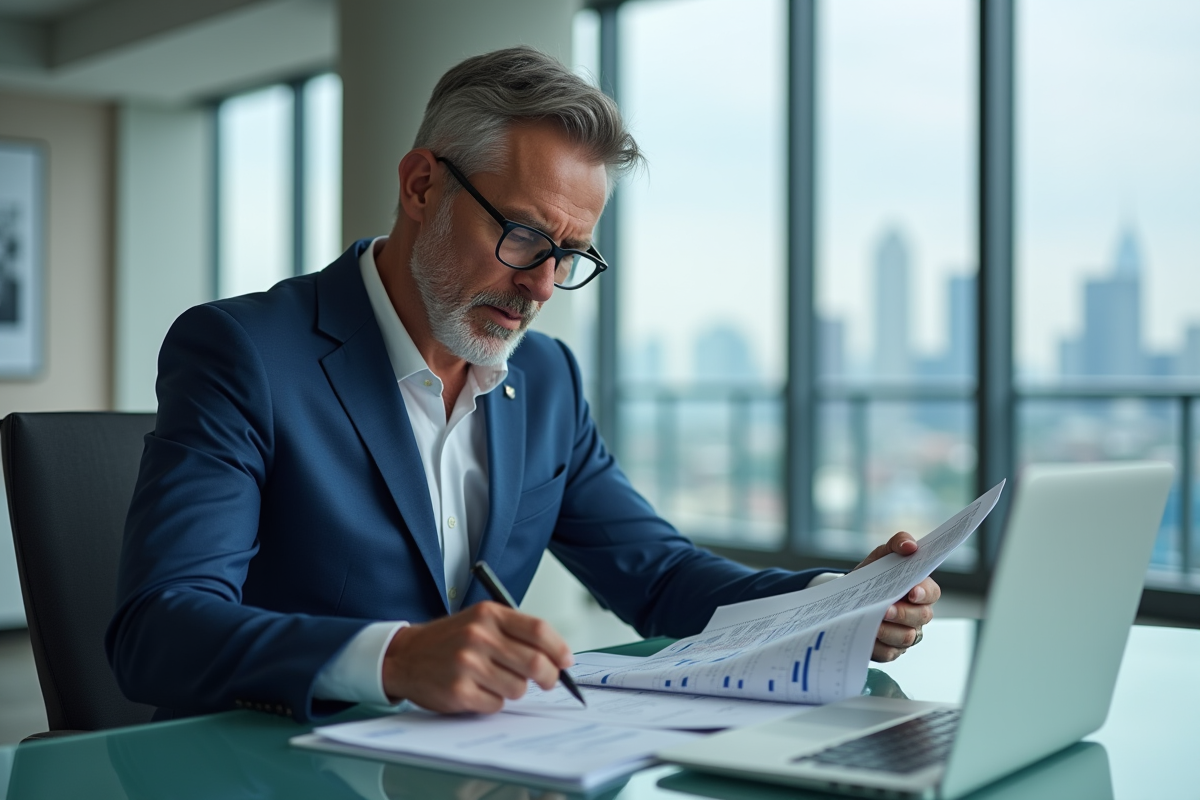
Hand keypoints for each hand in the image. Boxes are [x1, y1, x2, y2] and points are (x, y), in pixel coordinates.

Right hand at [381, 601, 572, 713]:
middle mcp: (478, 636)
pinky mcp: (458, 691)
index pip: (538, 630)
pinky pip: (496, 704)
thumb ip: (516, 633)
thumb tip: (557, 656)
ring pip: (519, 688)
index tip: (566, 661)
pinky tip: (477, 690)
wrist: (406, 656)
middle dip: (548, 677)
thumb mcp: (481, 621)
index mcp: (488, 614)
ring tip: (495, 680)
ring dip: (514, 689)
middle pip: (535, 662)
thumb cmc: (450, 640)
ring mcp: (467, 664)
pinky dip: (493, 701)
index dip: (558, 649)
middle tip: (548, 681)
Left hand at [851, 531, 940, 661]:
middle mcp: (917, 614)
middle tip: (886, 609)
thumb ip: (898, 543)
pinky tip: (868, 637)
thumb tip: (911, 546)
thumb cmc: (873, 575)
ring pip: (906, 638)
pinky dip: (878, 645)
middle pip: (921, 617)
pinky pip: (889, 653)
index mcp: (920, 590)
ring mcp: (906, 634)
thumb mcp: (882, 555)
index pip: (932, 593)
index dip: (924, 593)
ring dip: (890, 631)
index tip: (912, 591)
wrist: (849, 597)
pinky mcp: (891, 650)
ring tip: (874, 623)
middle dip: (904, 613)